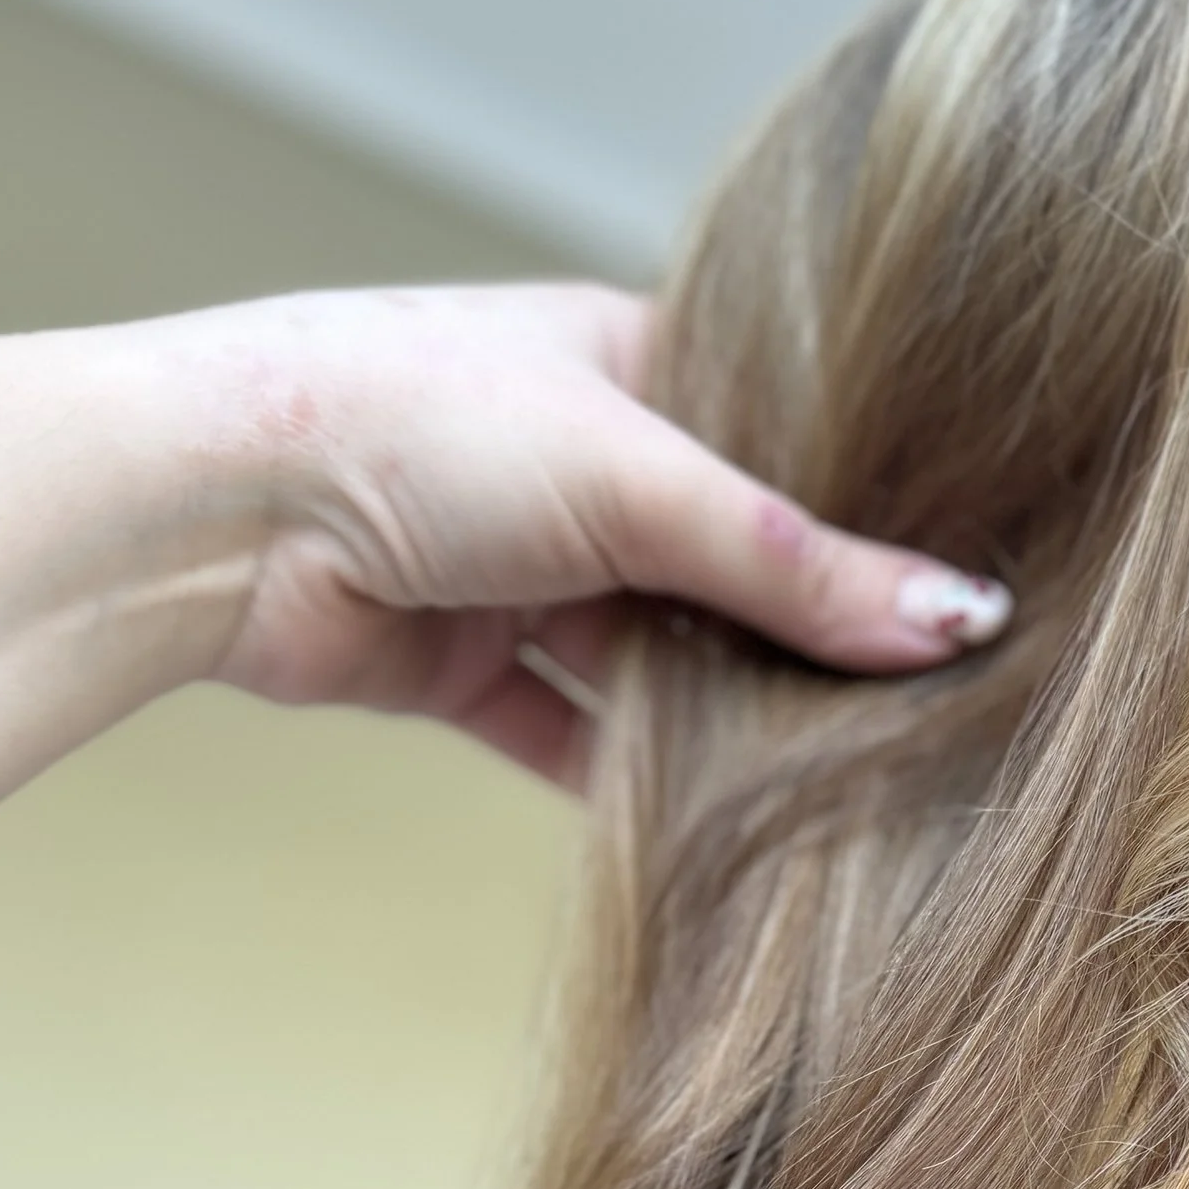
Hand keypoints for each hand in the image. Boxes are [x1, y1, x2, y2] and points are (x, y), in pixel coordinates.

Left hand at [0, 282, 1010, 820]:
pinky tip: (728, 829)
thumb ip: (797, 568)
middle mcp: (586, 462)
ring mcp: (528, 569)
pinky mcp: (471, 668)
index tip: (976, 572)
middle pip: (732, 563)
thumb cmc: (411, 423)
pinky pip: (579, 736)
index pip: (787, 434)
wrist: (212, 515)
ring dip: (727, 713)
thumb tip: (959, 622)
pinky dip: (638, 781)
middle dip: (807, 629)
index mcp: (632, 359)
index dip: (875, 502)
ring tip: (852, 772)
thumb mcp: (639, 481)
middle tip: (935, 697)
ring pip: (660, 658)